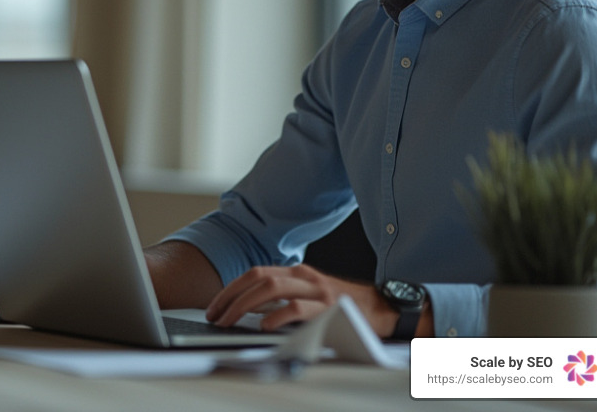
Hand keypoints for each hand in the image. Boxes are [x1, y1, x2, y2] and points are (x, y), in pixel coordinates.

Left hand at [204, 264, 398, 335]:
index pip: (254, 273)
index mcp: (296, 271)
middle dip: (231, 297)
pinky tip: (263, 325)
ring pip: (271, 287)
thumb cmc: (341, 304)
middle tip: (216, 316)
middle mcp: (303, 275)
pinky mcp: (328, 306)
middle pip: (257, 278)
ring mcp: (316, 289)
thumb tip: (247, 308)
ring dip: (244, 305)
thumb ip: (283, 296)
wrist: (381, 308)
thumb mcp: (308, 293)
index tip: (215, 306)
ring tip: (230, 320)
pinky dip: (276, 315)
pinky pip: (297, 307)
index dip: (230, 289)